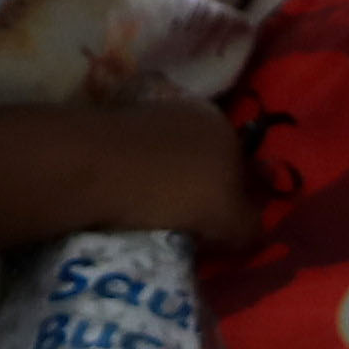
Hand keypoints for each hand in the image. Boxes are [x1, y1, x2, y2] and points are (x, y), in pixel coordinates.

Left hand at [99, 99, 265, 249]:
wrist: (92, 167)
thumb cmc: (171, 190)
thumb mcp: (228, 220)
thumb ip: (251, 227)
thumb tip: (256, 232)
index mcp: (225, 126)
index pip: (243, 172)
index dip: (235, 207)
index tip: (219, 236)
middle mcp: (191, 112)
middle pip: (205, 167)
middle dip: (200, 196)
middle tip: (188, 233)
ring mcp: (148, 116)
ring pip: (169, 166)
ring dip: (166, 192)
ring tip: (152, 222)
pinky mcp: (112, 127)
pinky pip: (137, 165)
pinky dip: (136, 184)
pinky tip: (125, 205)